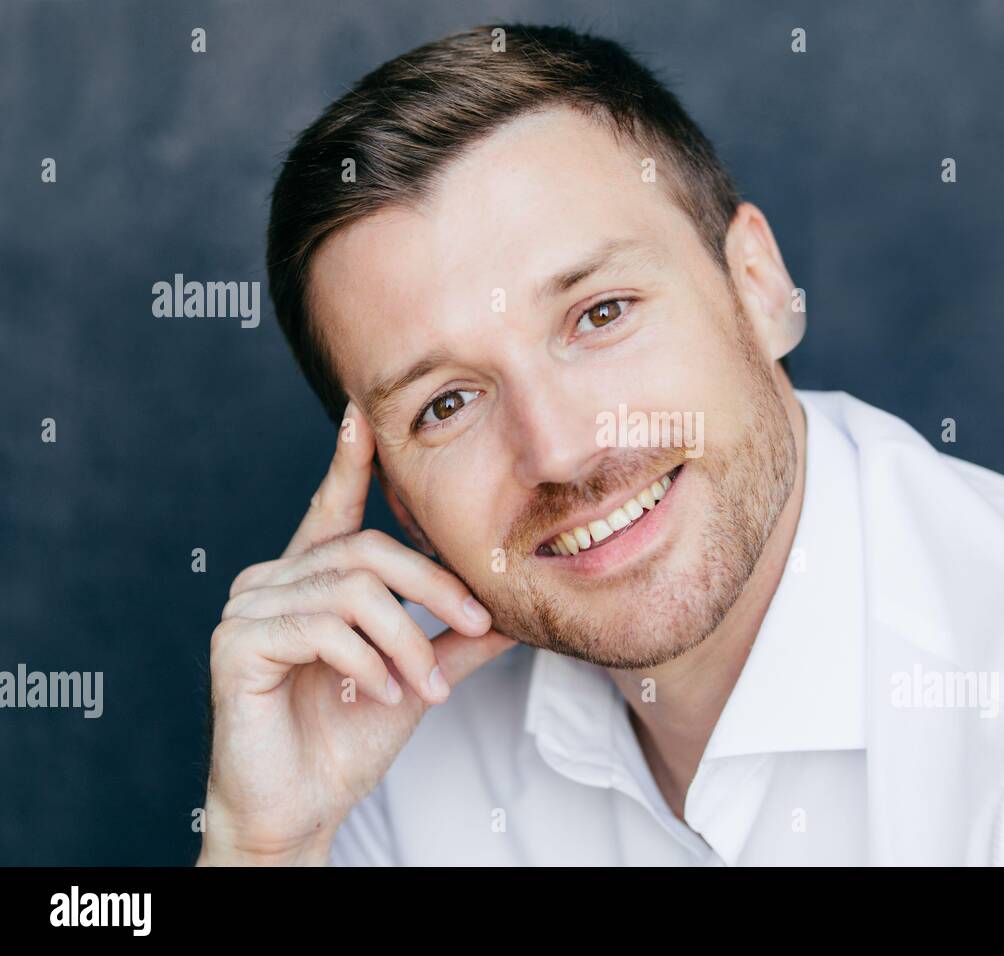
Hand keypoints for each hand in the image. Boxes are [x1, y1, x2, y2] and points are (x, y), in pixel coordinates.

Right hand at [197, 402, 514, 864]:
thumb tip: (511, 610)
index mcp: (308, 580)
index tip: (365, 414)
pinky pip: (322, 628)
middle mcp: (270, 581)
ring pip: (352, 590)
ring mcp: (246, 610)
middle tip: (476, 624)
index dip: (350, 462)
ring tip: (423, 687)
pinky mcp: (234, 645)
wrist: (301, 808)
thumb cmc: (348, 740)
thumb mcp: (416, 676)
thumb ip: (455, 639)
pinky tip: (381, 694)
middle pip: (366, 550)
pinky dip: (367, 662)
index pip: (332, 508)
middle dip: (434, 586)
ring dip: (406, 641)